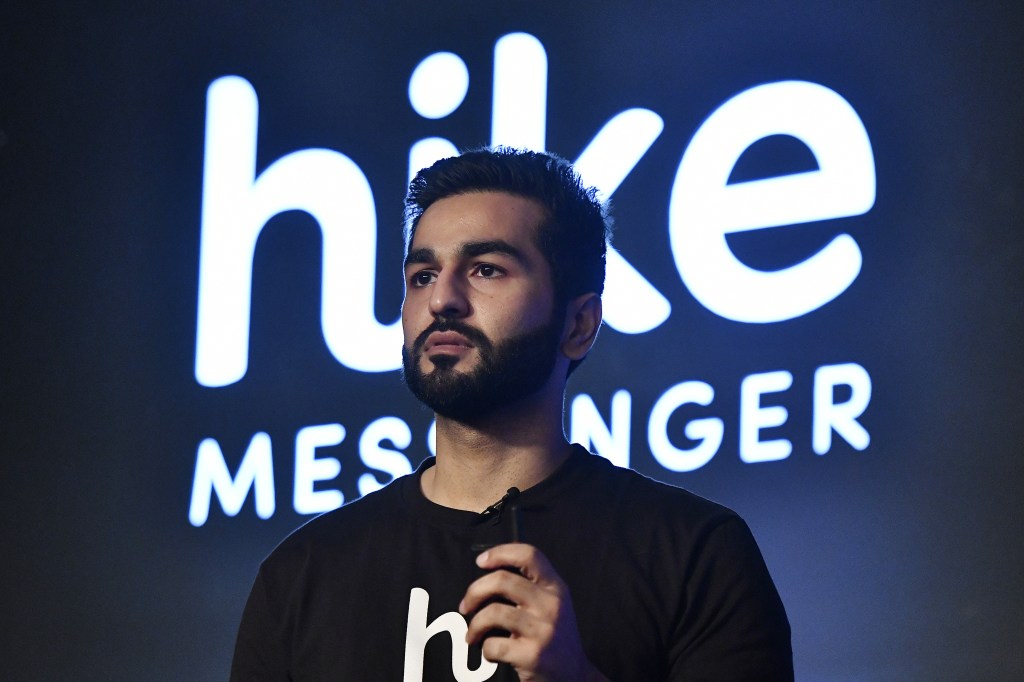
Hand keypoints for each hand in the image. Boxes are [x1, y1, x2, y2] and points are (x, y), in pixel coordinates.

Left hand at [459, 543, 610, 681]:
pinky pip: (494, 645)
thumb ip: (531, 587)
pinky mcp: (533, 655)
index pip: (529, 555)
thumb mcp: (553, 605)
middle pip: (502, 580)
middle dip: (474, 591)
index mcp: (556, 588)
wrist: (574, 677)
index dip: (501, 552)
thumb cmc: (555, 638)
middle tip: (465, 606)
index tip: (481, 561)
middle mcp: (552, 605)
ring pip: (492, 613)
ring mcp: (543, 630)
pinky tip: (490, 653)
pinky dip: (485, 649)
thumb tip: (488, 575)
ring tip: (473, 634)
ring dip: (474, 625)